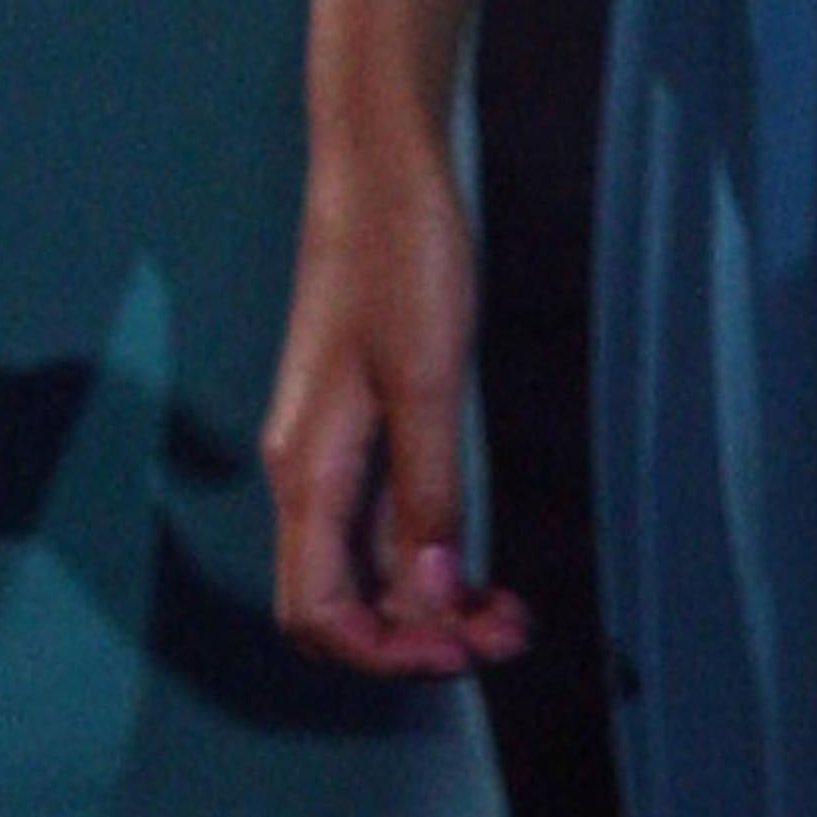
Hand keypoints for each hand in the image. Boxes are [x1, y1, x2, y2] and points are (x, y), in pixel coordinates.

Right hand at [262, 115, 528, 679]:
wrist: (379, 163)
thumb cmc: (398, 256)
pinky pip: (380, 524)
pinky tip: (477, 563)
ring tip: (508, 612)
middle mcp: (308, 471)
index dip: (386, 653)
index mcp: (308, 467)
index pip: (318, 611)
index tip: (465, 652)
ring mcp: (331, 450)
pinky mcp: (358, 426)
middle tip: (505, 634)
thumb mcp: (426, 378)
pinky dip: (428, 559)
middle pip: (337, 603)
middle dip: (414, 640)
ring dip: (430, 604)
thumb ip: (425, 496)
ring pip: (364, 568)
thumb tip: (428, 604)